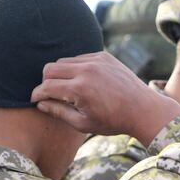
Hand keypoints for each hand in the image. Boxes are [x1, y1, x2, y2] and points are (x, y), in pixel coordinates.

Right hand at [31, 52, 179, 145]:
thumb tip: (40, 103)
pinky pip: (80, 57)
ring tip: (68, 89)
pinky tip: (84, 81)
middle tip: (50, 94)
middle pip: (50, 68)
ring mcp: (96, 60)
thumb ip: (59, 112)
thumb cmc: (114, 121)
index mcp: (79, 89)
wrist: (144, 110)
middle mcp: (86, 71)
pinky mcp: (104, 56)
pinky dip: (76, 68)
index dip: (37, 94)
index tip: (35, 100)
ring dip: (61, 74)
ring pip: (64, 61)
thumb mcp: (84, 124)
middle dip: (45, 82)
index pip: (46, 87)